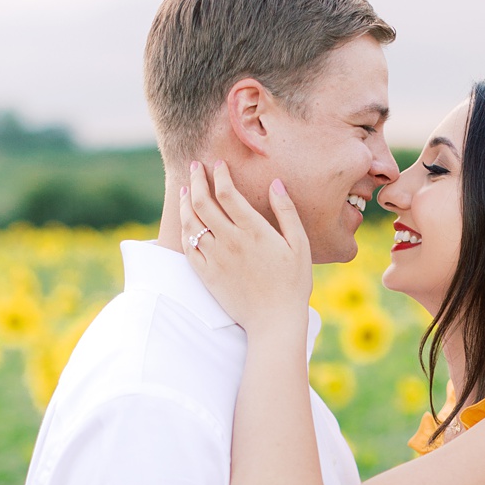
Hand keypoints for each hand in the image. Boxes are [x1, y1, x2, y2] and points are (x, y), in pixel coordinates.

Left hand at [177, 159, 312, 339]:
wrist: (274, 320)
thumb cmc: (292, 283)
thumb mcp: (299, 244)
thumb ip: (286, 211)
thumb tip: (276, 184)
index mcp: (253, 230)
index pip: (228, 192)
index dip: (220, 174)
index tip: (219, 164)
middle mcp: (230, 241)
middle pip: (203, 202)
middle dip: (197, 179)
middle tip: (194, 166)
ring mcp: (215, 258)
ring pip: (191, 223)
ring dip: (186, 202)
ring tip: (186, 189)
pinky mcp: (206, 275)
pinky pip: (189, 248)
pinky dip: (184, 230)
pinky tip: (186, 221)